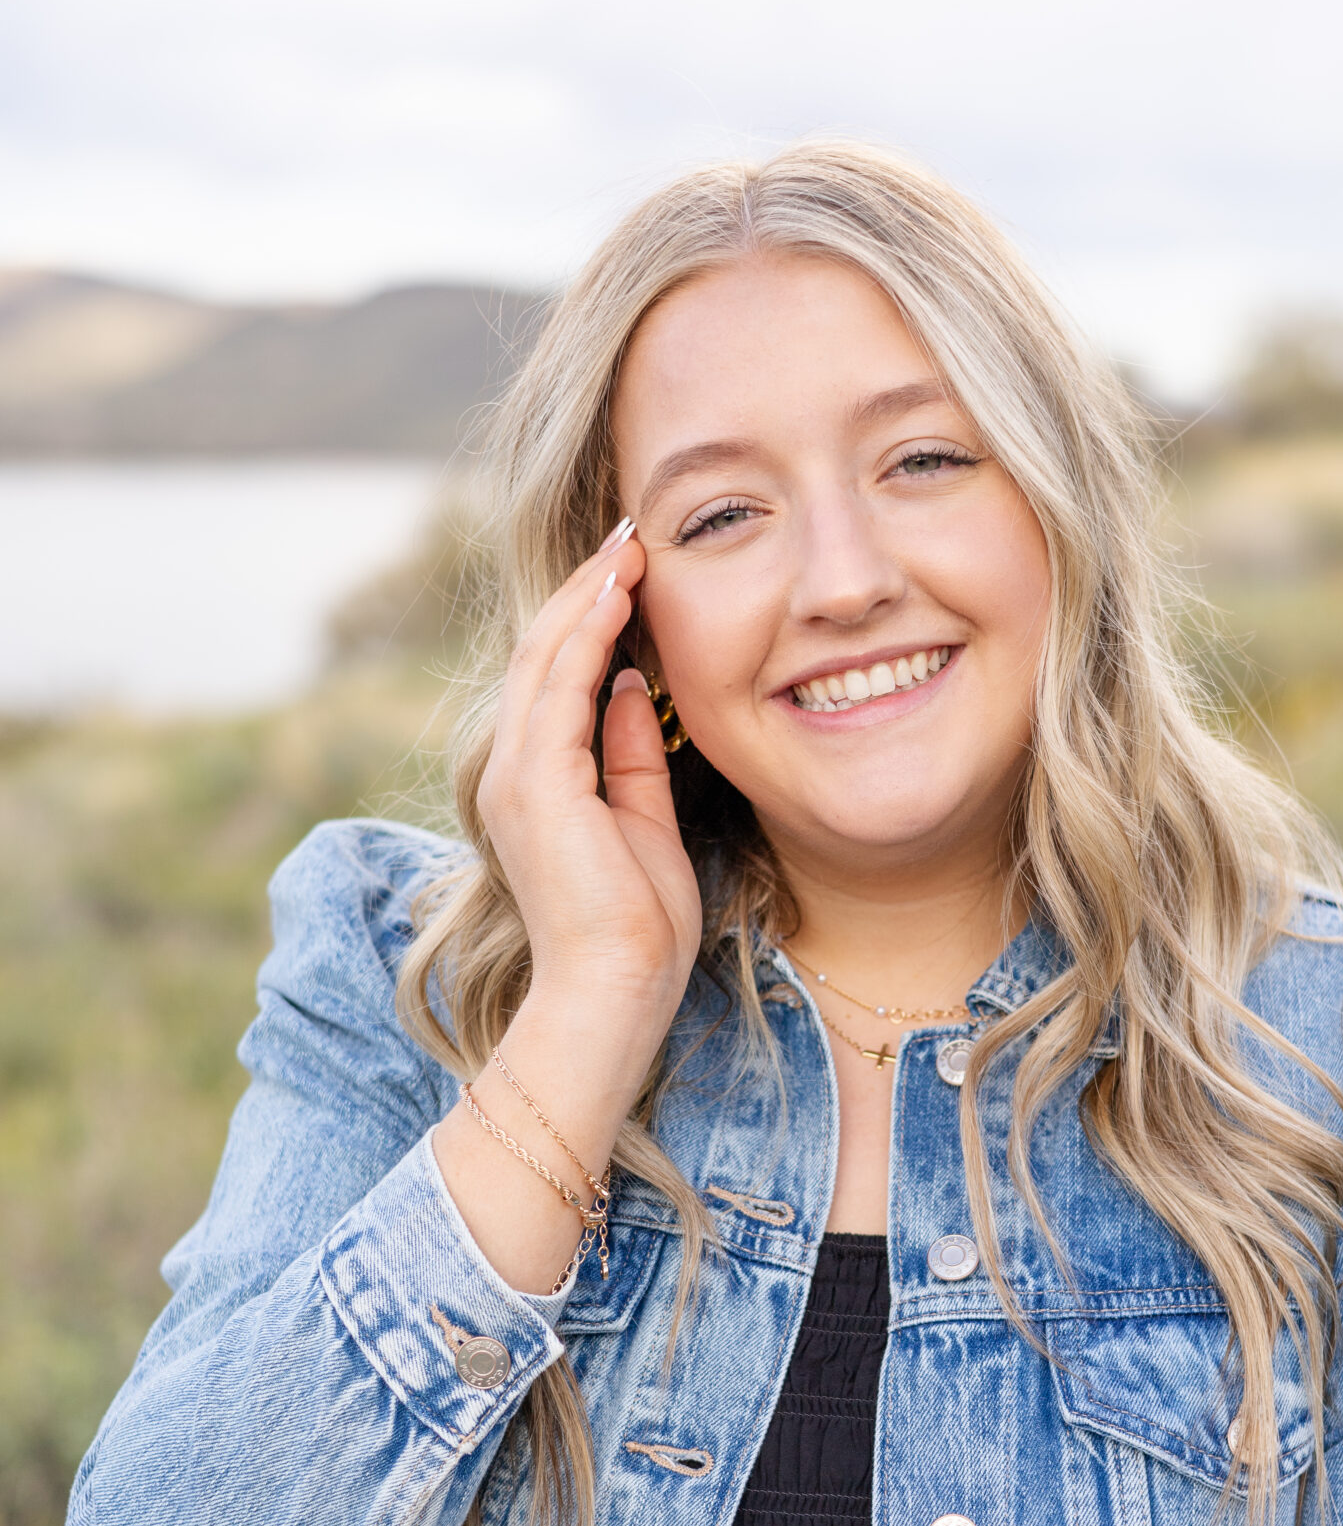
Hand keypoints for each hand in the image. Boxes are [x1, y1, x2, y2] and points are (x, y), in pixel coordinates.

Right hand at [478, 526, 701, 1055]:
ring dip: (588, 595)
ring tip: (628, 545)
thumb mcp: (644, 822)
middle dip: (587, 588)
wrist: (614, 991)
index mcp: (537, 782)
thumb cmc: (636, 929)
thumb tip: (635, 692)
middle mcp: (514, 771)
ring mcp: (518, 775)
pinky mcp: (538, 784)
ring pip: (544, 657)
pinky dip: (589, 634)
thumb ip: (632, 756)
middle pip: (541, 653)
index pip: (555, 678)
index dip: (591, 617)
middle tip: (630, 534)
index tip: (632, 570)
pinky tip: (620, 594)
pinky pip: (560, 687)